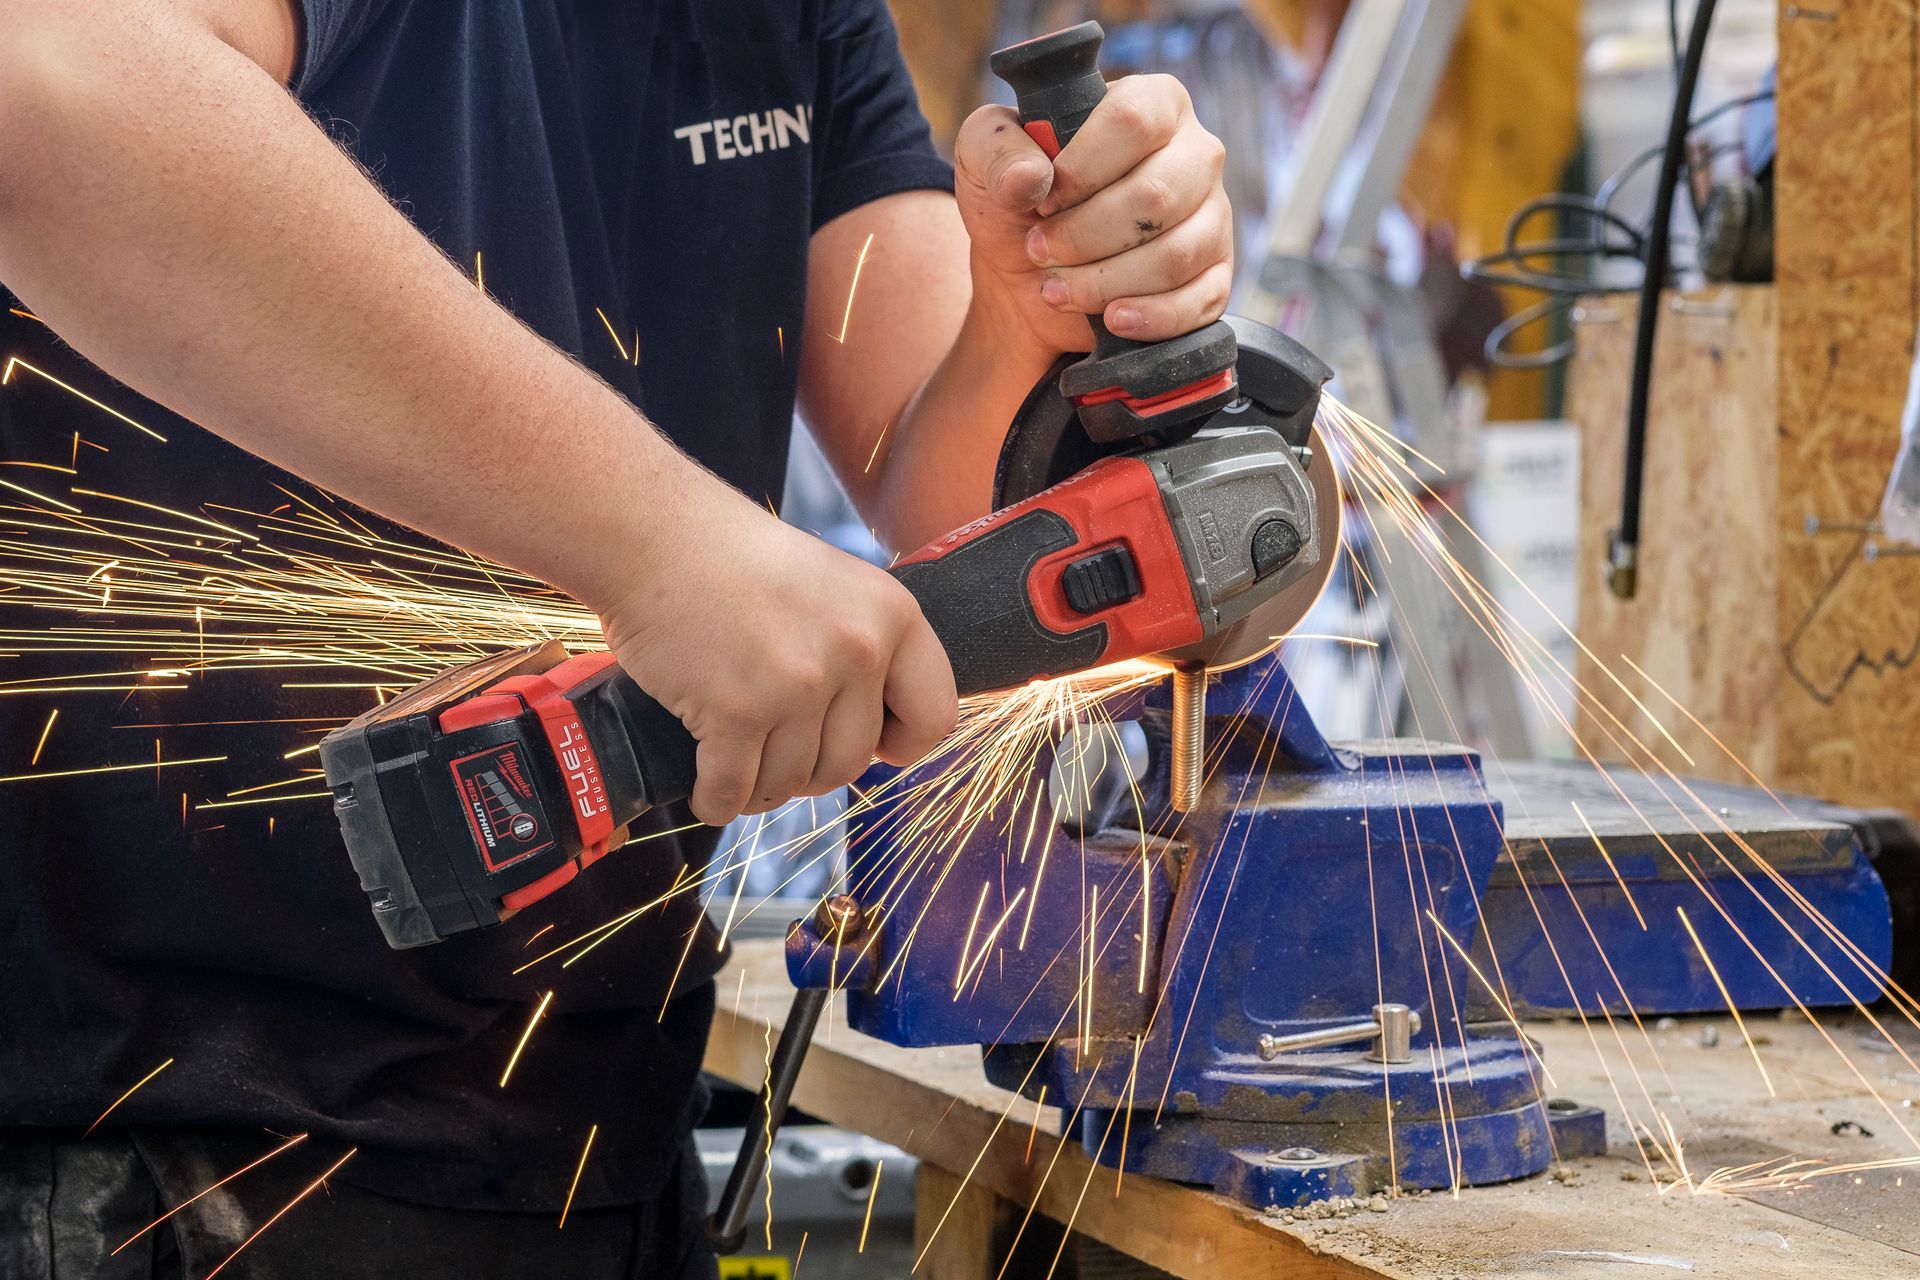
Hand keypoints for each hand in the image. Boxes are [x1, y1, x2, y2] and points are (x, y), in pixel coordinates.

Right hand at [598, 481, 957, 825]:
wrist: (656, 535)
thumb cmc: (736, 559)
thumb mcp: (834, 585)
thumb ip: (867, 646)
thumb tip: (877, 730)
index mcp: (893, 615)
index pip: (934, 716)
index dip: (900, 743)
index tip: (871, 744)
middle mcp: (856, 650)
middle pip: (852, 762)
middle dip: (812, 769)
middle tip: (778, 749)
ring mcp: (797, 684)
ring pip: (793, 782)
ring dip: (762, 786)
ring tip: (739, 761)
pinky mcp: (736, 711)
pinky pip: (735, 791)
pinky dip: (718, 801)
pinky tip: (709, 790)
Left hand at [954, 74, 1231, 355]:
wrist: (1027, 278)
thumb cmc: (1018, 203)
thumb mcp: (984, 160)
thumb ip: (996, 149)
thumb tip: (1031, 178)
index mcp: (1154, 104)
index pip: (1133, 121)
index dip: (1080, 169)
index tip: (1043, 200)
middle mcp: (1195, 155)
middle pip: (1156, 195)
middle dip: (1084, 235)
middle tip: (1039, 250)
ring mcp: (1212, 218)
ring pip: (1175, 254)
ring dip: (1104, 281)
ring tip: (1056, 288)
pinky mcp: (1214, 277)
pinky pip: (1199, 301)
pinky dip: (1149, 317)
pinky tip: (1111, 319)